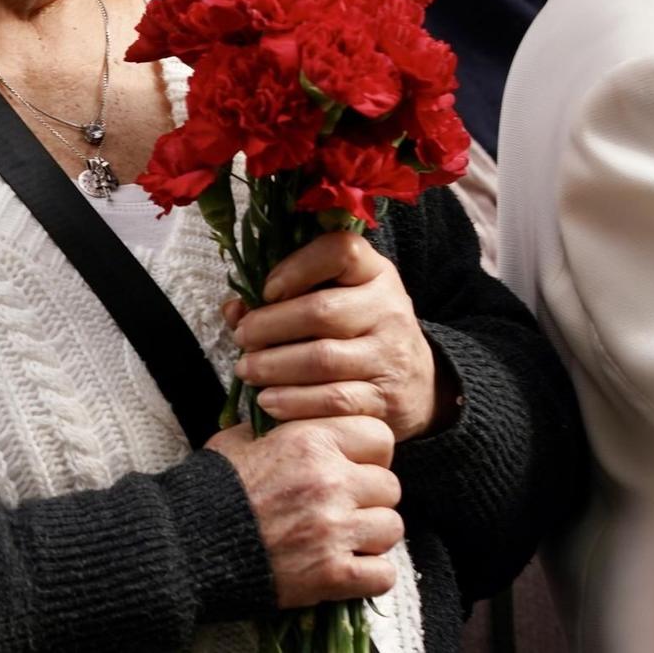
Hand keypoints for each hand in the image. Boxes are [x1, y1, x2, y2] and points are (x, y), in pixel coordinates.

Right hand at [207, 415, 403, 609]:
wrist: (186, 543)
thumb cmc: (212, 488)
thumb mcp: (241, 440)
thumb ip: (282, 429)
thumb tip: (303, 420)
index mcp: (309, 441)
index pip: (379, 436)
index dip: (370, 451)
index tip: (354, 463)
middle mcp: (329, 481)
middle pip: (389, 485)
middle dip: (370, 496)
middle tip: (344, 506)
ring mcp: (333, 530)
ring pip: (391, 528)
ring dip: (371, 534)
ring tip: (343, 537)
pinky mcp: (333, 574)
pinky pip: (383, 574)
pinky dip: (370, 574)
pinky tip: (346, 567)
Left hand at [227, 232, 445, 441]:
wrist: (419, 386)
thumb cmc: (358, 333)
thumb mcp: (335, 301)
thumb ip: (285, 297)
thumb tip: (234, 309)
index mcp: (375, 273)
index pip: (342, 251)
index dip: (297, 267)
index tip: (266, 290)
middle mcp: (389, 309)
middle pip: (321, 311)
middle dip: (270, 326)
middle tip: (242, 338)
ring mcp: (391, 355)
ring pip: (323, 359)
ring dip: (274, 366)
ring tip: (246, 370)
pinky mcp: (387, 399)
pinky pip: (334, 399)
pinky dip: (294, 401)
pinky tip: (269, 400)